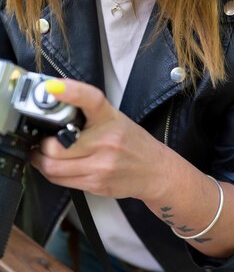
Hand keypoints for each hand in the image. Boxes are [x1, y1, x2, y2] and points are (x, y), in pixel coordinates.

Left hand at [30, 79, 165, 198]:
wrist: (155, 171)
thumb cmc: (132, 143)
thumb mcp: (114, 120)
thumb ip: (87, 115)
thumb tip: (52, 109)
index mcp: (109, 118)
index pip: (91, 99)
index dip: (71, 91)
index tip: (52, 87)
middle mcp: (105, 141)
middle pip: (55, 146)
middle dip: (42, 144)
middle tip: (41, 140)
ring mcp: (101, 165)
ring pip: (52, 167)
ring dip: (40, 160)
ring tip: (42, 154)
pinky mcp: (96, 184)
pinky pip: (61, 181)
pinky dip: (52, 173)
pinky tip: (56, 166)